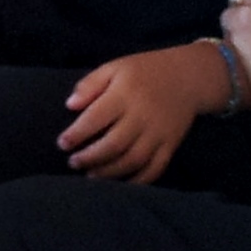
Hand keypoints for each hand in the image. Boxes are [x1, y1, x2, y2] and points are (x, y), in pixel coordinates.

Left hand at [57, 45, 216, 182]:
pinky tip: (120, 183)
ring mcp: (159, 133)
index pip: (96, 118)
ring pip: (133, 160)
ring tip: (90, 175)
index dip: (77, 134)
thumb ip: (90, 84)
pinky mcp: (171, 145)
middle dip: (91, 157)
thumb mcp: (114, 68)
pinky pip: (155, 169)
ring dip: (109, 172)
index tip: (62, 144)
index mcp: (124, 94)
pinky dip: (138, 181)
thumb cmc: (143, 71)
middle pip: (114, 144)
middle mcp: (142, 116)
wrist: (187, 77)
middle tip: (73, 162)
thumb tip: (69, 105)